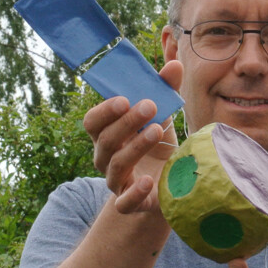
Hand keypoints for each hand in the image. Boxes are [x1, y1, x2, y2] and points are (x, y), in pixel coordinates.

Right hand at [82, 60, 183, 213]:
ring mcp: (117, 182)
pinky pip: (124, 203)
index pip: (92, 122)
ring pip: (116, 165)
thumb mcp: (163, 116)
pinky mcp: (131, 203)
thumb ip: (166, 91)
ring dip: (135, 146)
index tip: (125, 98)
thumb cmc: (158, 145)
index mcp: (107, 135)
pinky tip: (148, 181)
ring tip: (158, 130)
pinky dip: (134, 193)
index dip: (104, 111)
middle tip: (150, 106)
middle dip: (126, 122)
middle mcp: (106, 158)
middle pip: (104, 141)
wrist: (169, 184)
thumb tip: (175, 64)